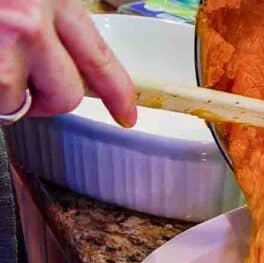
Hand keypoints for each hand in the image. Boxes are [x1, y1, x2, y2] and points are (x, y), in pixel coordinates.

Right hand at [0, 0, 136, 125]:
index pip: (100, 59)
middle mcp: (32, 20)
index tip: (127, 116)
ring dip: (3, 96)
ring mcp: (5, 37)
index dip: (117, 93)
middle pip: (66, 95)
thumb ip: (51, 21)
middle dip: (44, 102)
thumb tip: (59, 58)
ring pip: (19, 102)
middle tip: (22, 91)